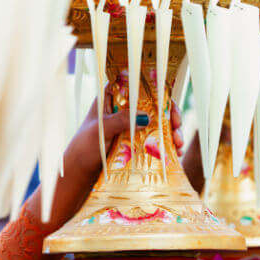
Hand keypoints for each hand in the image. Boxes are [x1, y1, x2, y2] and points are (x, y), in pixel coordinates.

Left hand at [26, 96, 182, 229]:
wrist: (80, 171)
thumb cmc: (84, 147)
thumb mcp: (101, 130)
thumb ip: (121, 120)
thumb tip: (146, 116)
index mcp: (112, 100)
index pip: (138, 88)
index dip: (157, 93)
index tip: (168, 105)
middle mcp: (124, 111)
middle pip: (154, 106)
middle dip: (170, 115)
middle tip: (178, 126)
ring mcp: (132, 128)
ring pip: (159, 124)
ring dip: (172, 133)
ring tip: (179, 145)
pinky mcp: (138, 143)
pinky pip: (157, 141)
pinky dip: (168, 146)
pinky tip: (176, 153)